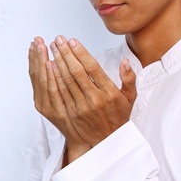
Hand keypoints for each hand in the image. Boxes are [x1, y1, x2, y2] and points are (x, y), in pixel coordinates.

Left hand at [28, 35, 136, 149]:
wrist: (108, 141)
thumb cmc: (119, 116)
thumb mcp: (130, 97)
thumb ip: (129, 78)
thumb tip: (126, 61)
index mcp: (109, 93)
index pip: (92, 68)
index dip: (81, 53)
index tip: (73, 41)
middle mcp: (94, 99)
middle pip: (76, 72)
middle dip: (65, 53)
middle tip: (58, 40)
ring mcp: (81, 107)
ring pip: (66, 81)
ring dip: (57, 62)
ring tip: (52, 48)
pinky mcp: (71, 113)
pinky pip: (60, 93)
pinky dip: (54, 78)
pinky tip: (49, 66)